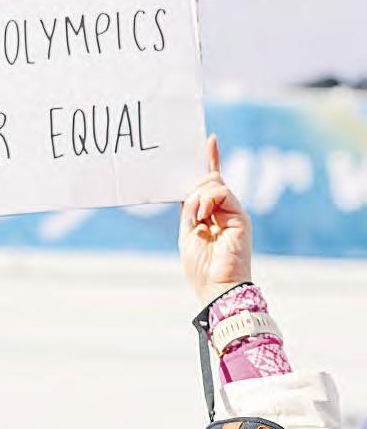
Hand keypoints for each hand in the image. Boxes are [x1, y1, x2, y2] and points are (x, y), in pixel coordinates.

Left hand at [179, 135, 251, 306]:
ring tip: (197, 220)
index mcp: (211, 215)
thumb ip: (190, 211)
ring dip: (198, 199)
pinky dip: (207, 200)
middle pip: (208, 180)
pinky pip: (222, 192)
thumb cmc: (201, 268)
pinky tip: (202, 217)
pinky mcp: (240, 216)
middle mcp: (225, 211)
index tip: (210, 141)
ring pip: (213, 183)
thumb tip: (190, 191)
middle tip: (190, 214)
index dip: (210, 162)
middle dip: (193, 190)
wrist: (217, 287)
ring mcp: (234, 212)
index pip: (210, 183)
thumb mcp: (188, 234)